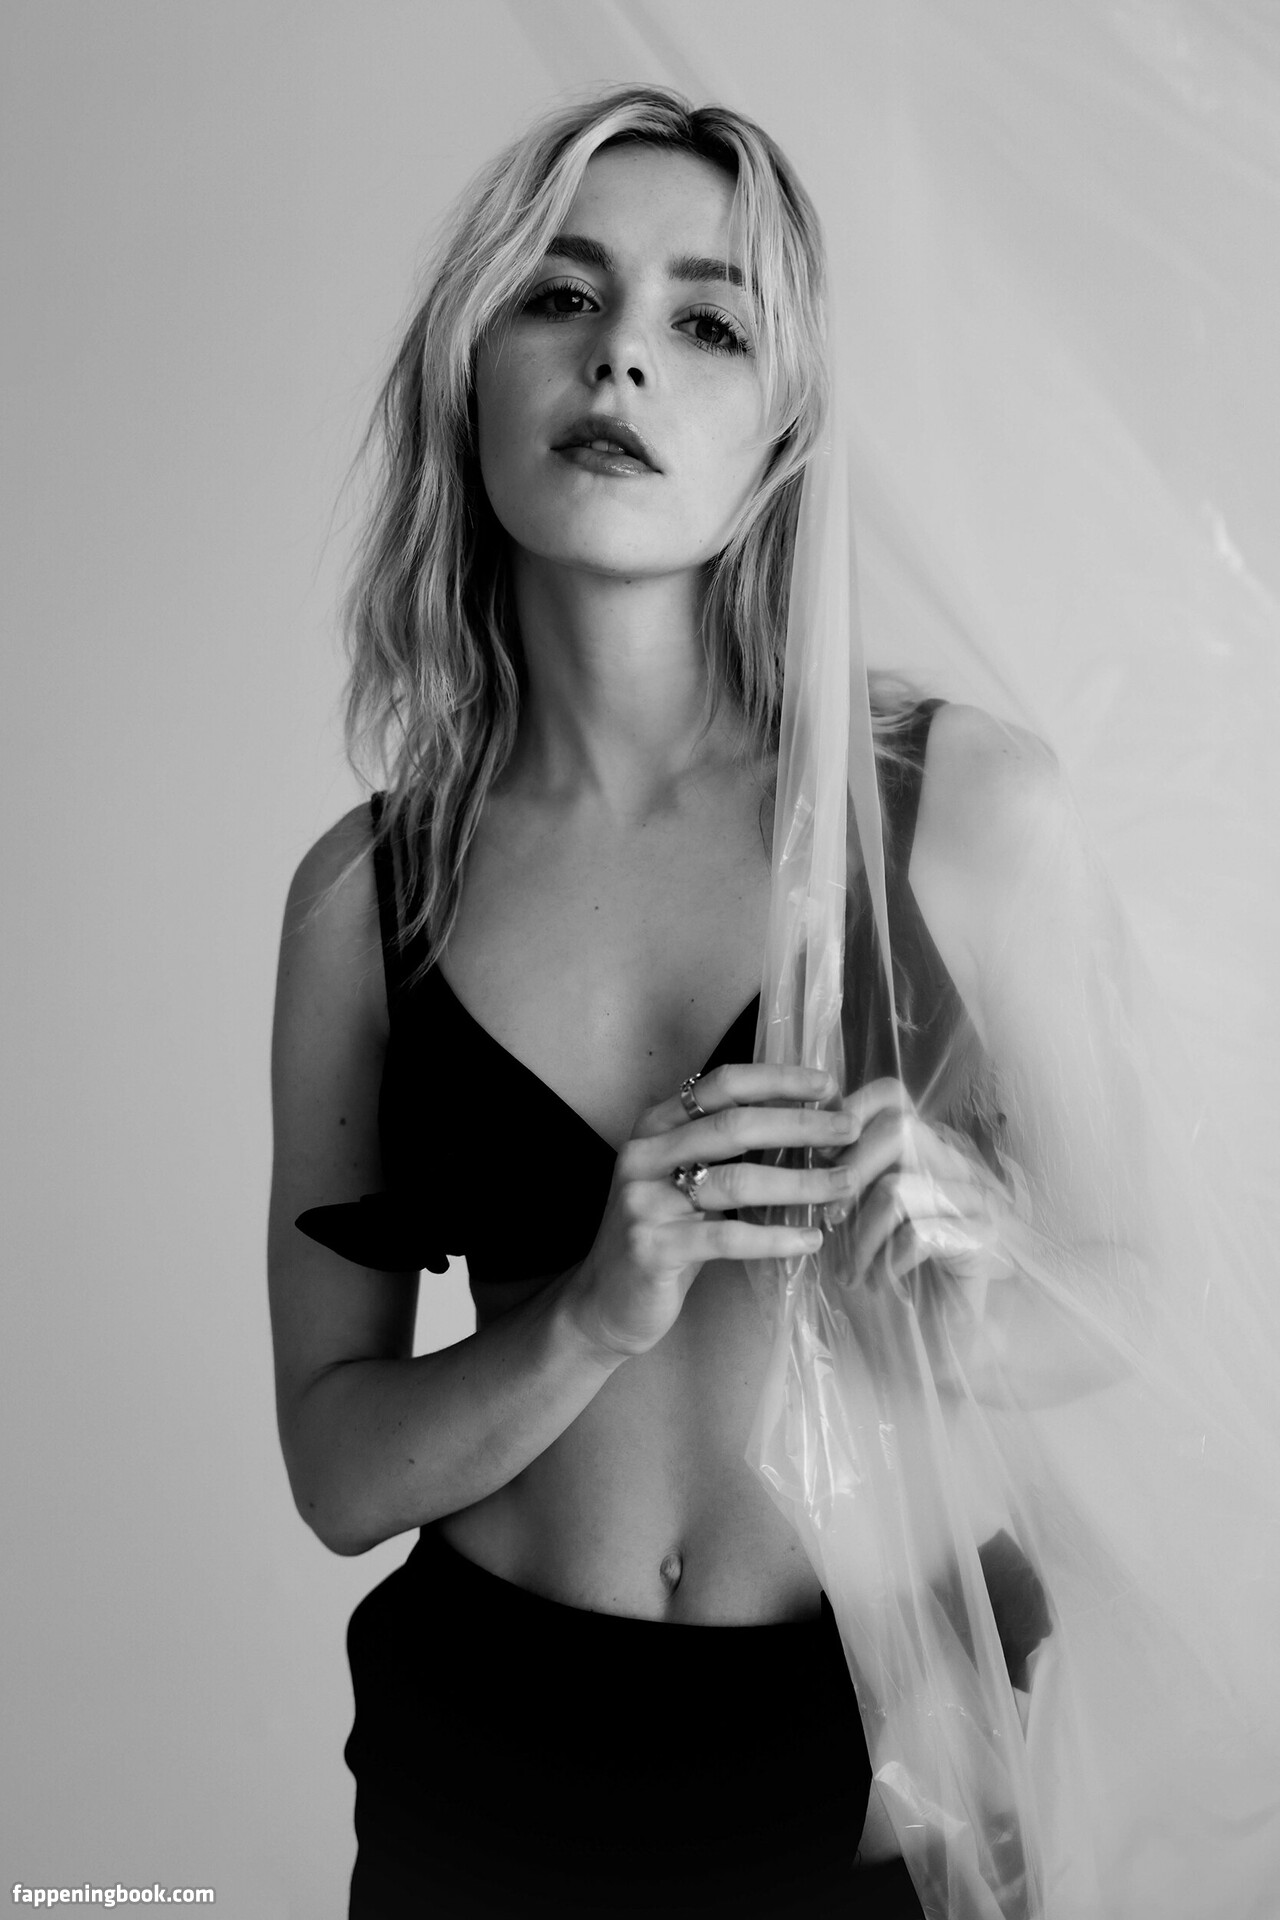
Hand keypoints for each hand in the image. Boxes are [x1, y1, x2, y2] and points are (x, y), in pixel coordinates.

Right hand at [566, 1063, 861, 1359]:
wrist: (605, 1301)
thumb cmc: (662, 1232)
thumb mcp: (683, 1178)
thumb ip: (726, 1149)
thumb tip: (810, 1122)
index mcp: (655, 1126)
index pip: (721, 1085)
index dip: (776, 1079)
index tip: (827, 1085)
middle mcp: (644, 1154)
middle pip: (733, 1126)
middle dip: (799, 1124)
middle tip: (849, 1129)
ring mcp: (644, 1202)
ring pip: (735, 1181)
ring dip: (799, 1181)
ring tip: (843, 1185)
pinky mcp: (653, 1249)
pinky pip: (727, 1238)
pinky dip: (775, 1237)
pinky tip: (811, 1239)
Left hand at [824, 1079, 1018, 1321]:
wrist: (923, 1345)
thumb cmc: (878, 1278)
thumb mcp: (843, 1222)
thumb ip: (828, 1179)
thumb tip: (790, 1146)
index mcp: (920, 1150)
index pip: (893, 1097)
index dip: (851, 1110)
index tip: (817, 1152)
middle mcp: (953, 1165)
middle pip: (899, 1130)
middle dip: (849, 1172)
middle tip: (828, 1218)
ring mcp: (973, 1201)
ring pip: (901, 1188)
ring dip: (861, 1236)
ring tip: (849, 1271)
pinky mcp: (982, 1241)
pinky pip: (921, 1234)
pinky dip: (887, 1262)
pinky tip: (879, 1284)